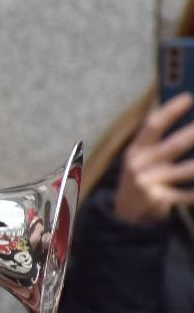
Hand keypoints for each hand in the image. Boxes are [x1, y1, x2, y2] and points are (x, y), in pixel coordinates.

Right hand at [114, 93, 193, 224]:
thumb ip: (158, 143)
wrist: (125, 214)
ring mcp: (146, 182)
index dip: (170, 111)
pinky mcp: (156, 199)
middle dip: (193, 134)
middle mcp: (139, 164)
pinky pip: (185, 194)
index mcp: (136, 150)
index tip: (189, 98)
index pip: (153, 125)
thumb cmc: (142, 179)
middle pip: (172, 146)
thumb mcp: (142, 160)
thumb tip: (188, 127)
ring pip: (184, 171)